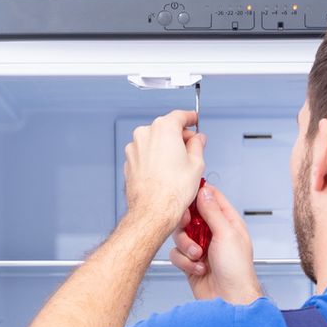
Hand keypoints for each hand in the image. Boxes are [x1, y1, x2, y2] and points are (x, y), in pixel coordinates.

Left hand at [123, 109, 205, 236]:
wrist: (153, 211)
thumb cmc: (172, 190)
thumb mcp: (197, 164)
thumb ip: (197, 145)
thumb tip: (197, 140)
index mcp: (164, 128)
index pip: (180, 115)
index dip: (190, 118)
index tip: (194, 120)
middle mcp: (145, 134)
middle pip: (166, 128)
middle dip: (178, 137)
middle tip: (191, 148)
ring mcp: (134, 148)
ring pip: (154, 142)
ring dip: (165, 148)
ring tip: (177, 166)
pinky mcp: (129, 162)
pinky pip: (145, 154)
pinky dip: (154, 158)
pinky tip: (164, 172)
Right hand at [170, 183, 261, 304]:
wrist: (230, 300)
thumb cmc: (237, 271)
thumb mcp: (226, 233)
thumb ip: (212, 211)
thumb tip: (204, 192)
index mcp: (228, 222)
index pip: (212, 198)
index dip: (198, 194)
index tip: (187, 196)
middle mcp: (214, 233)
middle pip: (190, 217)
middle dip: (186, 225)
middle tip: (187, 228)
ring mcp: (201, 248)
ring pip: (180, 236)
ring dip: (187, 247)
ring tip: (198, 257)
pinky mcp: (191, 263)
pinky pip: (177, 255)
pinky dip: (185, 262)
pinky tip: (197, 269)